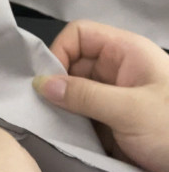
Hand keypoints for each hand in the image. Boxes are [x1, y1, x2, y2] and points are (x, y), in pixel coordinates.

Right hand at [33, 20, 168, 171]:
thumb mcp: (130, 110)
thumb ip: (84, 95)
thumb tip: (41, 84)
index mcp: (126, 52)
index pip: (80, 35)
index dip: (60, 51)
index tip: (47, 82)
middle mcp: (117, 70)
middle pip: (72, 63)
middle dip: (56, 83)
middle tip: (42, 108)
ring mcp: (113, 97)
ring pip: (73, 91)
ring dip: (61, 107)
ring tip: (50, 125)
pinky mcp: (110, 122)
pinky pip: (81, 115)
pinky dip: (69, 124)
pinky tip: (62, 137)